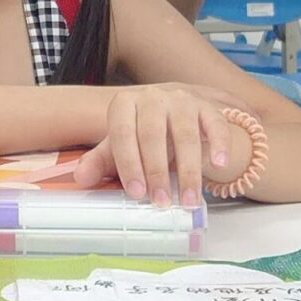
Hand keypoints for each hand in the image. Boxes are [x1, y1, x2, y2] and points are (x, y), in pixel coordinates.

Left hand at [71, 84, 244, 206]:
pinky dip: (218, 144)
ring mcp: (182, 100)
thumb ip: (100, 163)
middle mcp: (152, 97)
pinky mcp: (207, 107)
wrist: (174, 117)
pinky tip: (218, 164)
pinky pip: (216, 124)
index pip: (123, 133)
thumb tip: (81, 178)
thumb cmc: (141, 138)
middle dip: (156, 172)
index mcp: (124, 104)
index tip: (135, 192)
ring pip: (186, 134)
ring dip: (188, 170)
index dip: (128, 164)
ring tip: (188, 199)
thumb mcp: (119, 149)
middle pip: (153, 134)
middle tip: (160, 202)